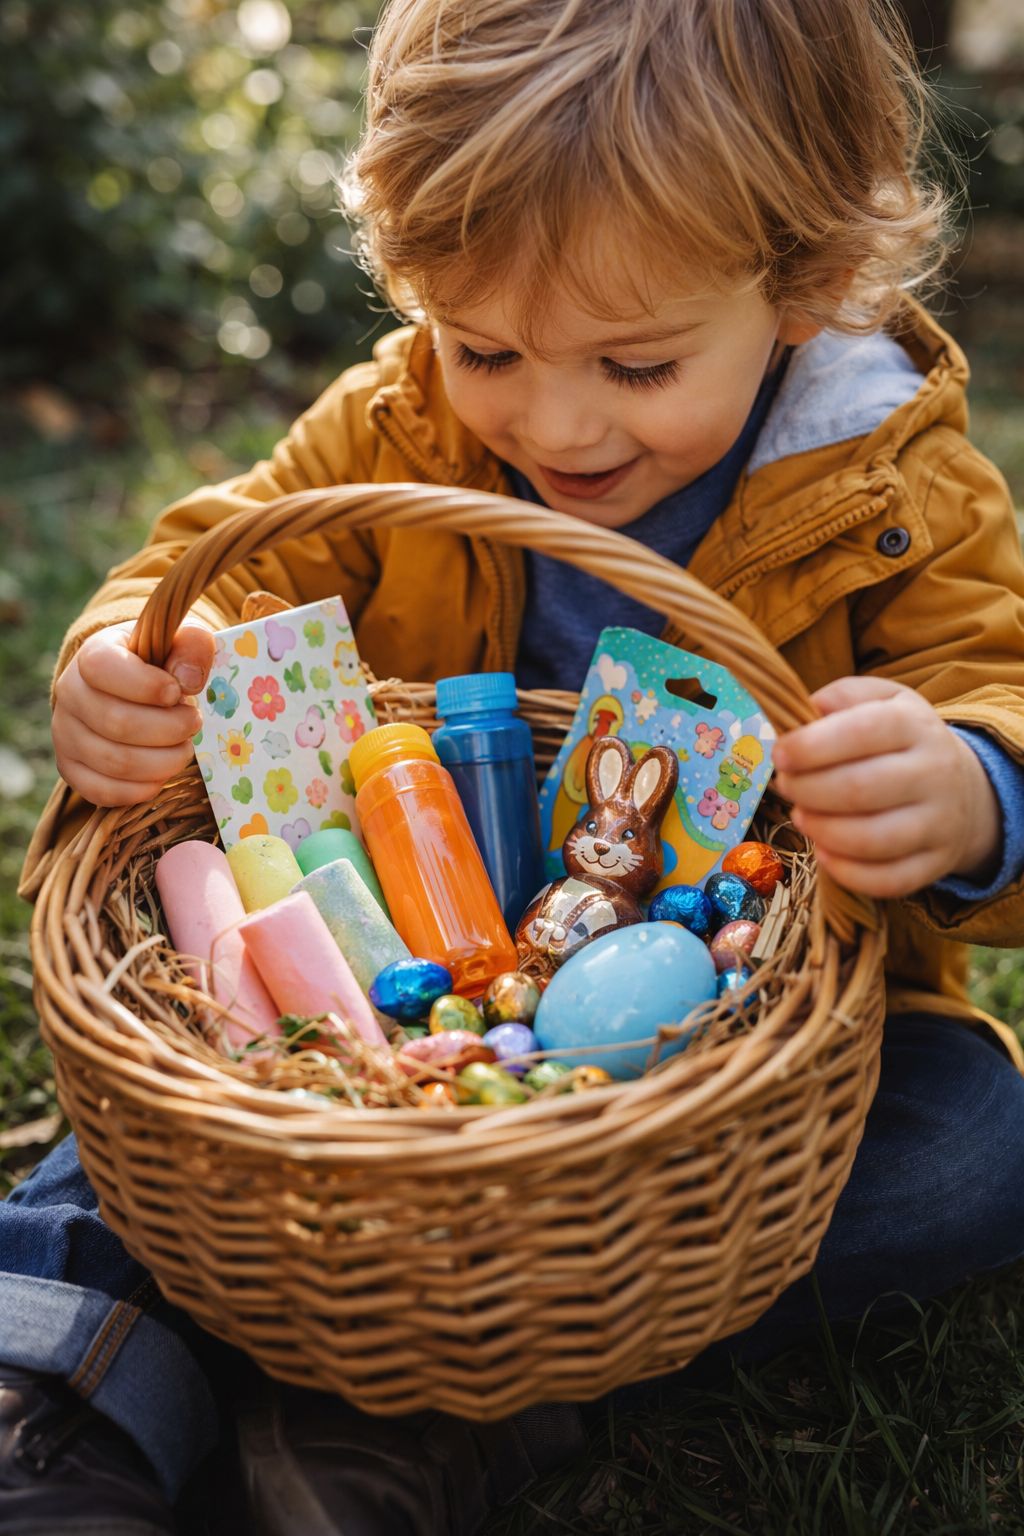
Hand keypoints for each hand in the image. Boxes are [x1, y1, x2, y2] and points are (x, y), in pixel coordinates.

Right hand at [52, 619, 216, 806]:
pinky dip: (142, 789)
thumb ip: (192, 646)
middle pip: (118, 723)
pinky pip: (104, 792)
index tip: (177, 693)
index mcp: (92, 655)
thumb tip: (188, 680)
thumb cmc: (158, 665)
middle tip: (193, 723)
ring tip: (184, 747)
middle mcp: (69, 695)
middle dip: (170, 729)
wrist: (127, 689)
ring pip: (115, 762)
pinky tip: (163, 773)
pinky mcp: (71, 769)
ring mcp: (65, 735)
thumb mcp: (180, 642)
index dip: (148, 686)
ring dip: (164, 761)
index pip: (104, 668)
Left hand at [772, 677, 1000, 898]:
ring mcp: (939, 823)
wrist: (963, 788)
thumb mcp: (884, 701)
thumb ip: (845, 695)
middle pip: (860, 789)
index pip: (861, 732)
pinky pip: (888, 880)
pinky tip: (824, 852)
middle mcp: (934, 773)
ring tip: (801, 816)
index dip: (811, 746)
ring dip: (822, 831)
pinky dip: (846, 872)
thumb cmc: (901, 741)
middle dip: (807, 791)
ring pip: (872, 840)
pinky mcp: (936, 863)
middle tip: (786, 786)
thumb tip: (811, 707)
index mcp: (914, 725)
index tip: (780, 754)